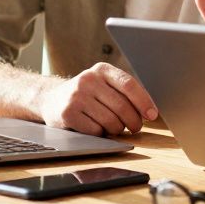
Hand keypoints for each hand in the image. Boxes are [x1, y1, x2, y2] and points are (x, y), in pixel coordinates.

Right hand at [39, 62, 156, 136]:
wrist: (52, 99)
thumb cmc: (87, 94)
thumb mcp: (104, 84)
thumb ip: (124, 92)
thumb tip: (149, 112)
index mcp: (102, 69)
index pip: (129, 85)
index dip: (144, 102)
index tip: (152, 115)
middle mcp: (88, 80)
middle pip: (122, 106)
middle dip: (134, 121)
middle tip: (136, 127)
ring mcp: (76, 96)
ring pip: (110, 121)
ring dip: (117, 129)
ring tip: (114, 127)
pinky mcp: (67, 113)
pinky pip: (96, 131)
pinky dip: (101, 134)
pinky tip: (96, 128)